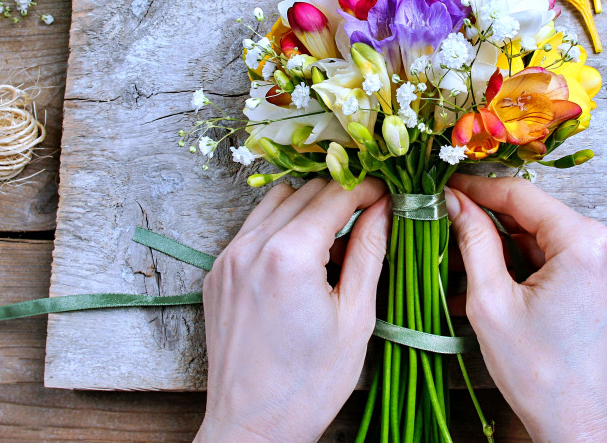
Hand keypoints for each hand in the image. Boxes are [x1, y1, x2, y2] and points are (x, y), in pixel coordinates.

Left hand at [194, 178, 389, 442]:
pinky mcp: (217, 274)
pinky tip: (303, 256)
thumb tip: (385, 208)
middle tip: (371, 213)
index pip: (335, 194)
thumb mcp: (356, 316)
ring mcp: (228, 259)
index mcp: (289, 254)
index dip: (369, 187)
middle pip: (305, 191)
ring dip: (309, 206)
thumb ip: (370, 251)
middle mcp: (251, 247)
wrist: (252, 426)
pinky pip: (252, 228)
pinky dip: (281, 227)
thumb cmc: (309, 382)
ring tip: (336, 237)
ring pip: (275, 202)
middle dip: (342, 194)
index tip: (389, 193)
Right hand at [446, 175, 606, 442]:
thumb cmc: (544, 379)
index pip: (522, 195)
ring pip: (552, 237)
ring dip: (511, 246)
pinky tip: (502, 280)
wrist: (585, 429)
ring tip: (468, 262)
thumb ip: (474, 241)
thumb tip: (457, 203)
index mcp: (588, 244)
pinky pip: (569, 258)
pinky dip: (535, 264)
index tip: (448, 187)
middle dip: (493, 221)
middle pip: (539, 216)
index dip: (478, 188)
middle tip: (450, 226)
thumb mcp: (492, 304)